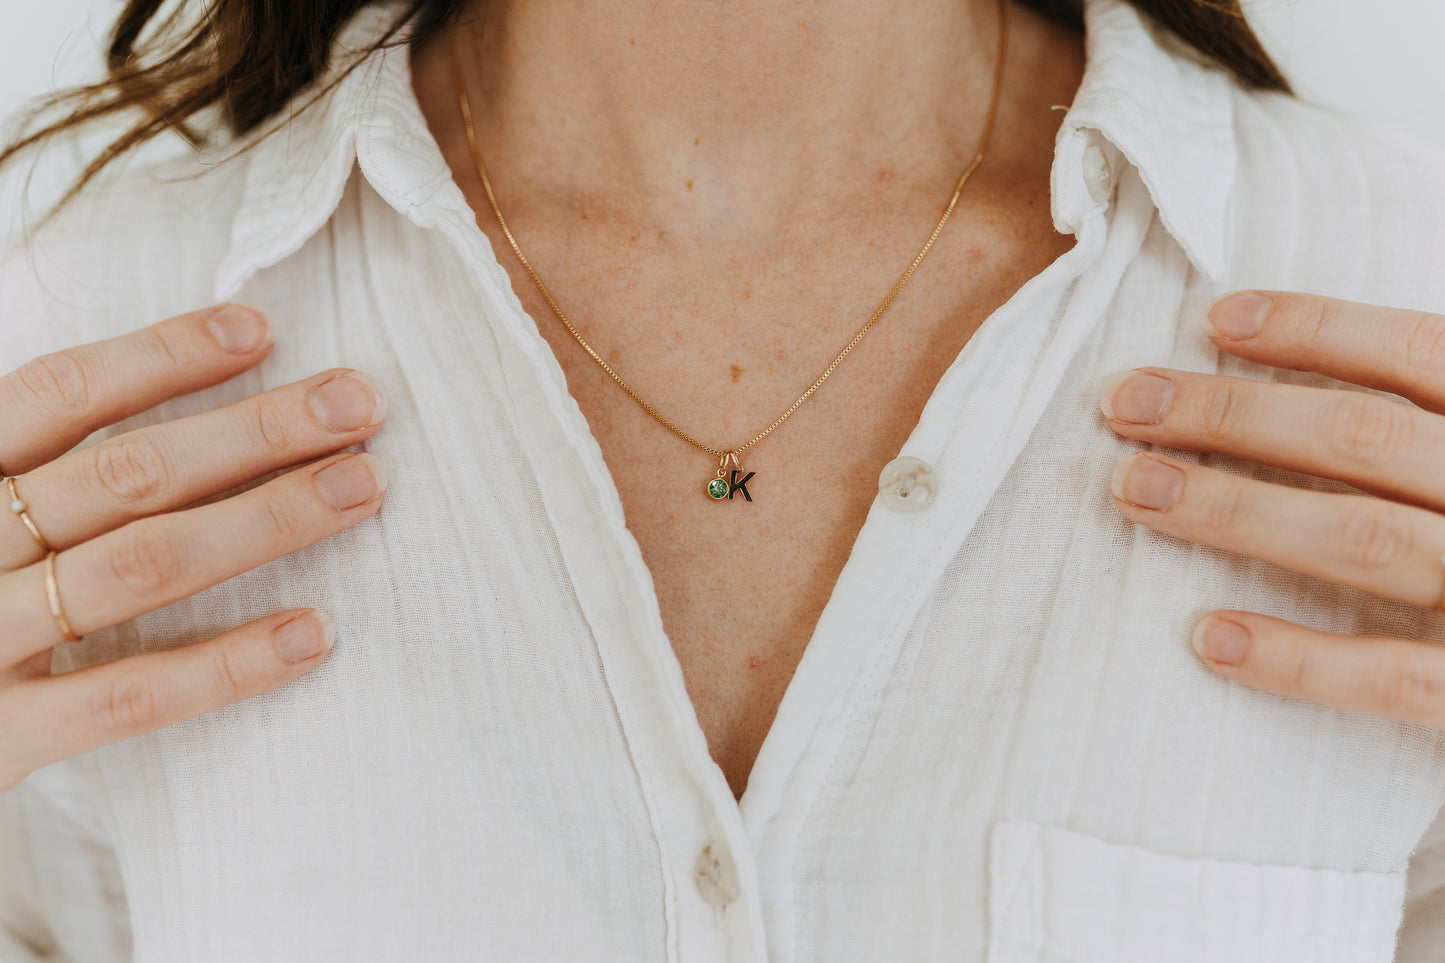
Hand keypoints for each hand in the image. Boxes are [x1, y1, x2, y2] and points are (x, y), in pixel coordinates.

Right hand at [0, 306, 387, 793]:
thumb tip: (168, 411)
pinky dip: (226, 666)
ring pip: (141, 566)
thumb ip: (26, 464)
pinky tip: (313, 635)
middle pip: (125, 472)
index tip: (263, 330)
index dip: (163, 355)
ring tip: (361, 487)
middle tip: (359, 404)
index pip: (59, 392)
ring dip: (264, 521)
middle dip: (253, 431)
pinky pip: (127, 696)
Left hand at [1101, 291, 1444, 726]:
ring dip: (1235, 512)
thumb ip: (1443, 406)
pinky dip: (1299, 660)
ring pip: (1362, 541)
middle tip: (1124, 403)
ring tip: (1134, 490)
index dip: (1314, 328)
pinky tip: (1210, 638)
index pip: (1420, 352)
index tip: (1213, 319)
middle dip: (1231, 414)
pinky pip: (1395, 679)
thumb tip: (1324, 350)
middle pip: (1361, 437)